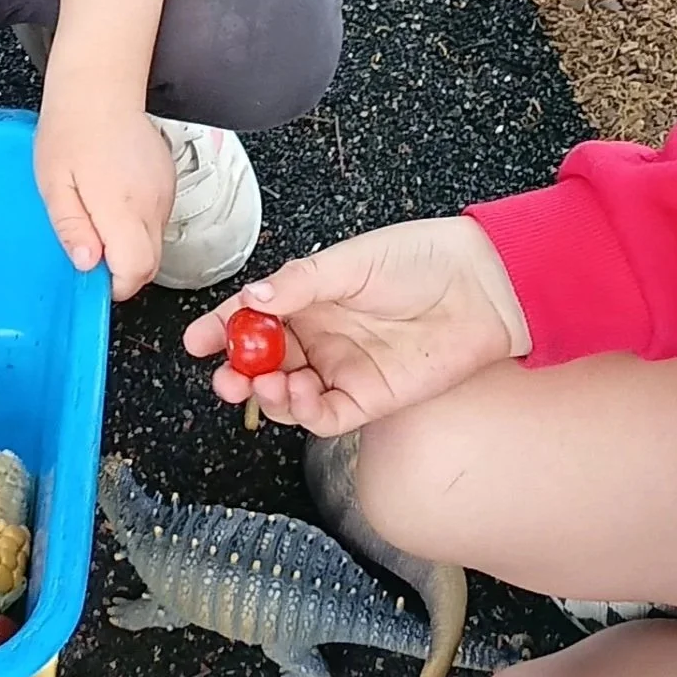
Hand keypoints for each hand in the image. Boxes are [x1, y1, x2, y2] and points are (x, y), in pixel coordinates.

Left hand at [34, 80, 177, 298]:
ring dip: (128, 244)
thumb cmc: (70, 131)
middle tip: (89, 244)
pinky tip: (113, 196)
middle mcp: (152, 203)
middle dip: (121, 268)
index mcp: (122, 206)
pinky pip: (156, 220)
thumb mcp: (53, 184)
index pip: (137, 270)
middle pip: (150, 264)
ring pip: (154, 243)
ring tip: (98, 211)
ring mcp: (165, 192)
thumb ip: (72, 228)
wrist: (99, 88)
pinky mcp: (168, 182)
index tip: (92, 271)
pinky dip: (137, 223)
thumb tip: (87, 264)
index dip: (114, 283)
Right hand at [182, 215, 529, 434]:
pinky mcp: (370, 399)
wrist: (480, 288)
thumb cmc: (420, 260)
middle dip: (238, 372)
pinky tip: (298, 395)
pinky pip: (326, 415)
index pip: (254, 316)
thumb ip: (299, 283)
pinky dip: (304, 413)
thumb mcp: (352, 262)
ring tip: (266, 382)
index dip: (223, 329)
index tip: (196, 341)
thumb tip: (251, 299)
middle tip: (225, 377)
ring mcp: (343, 369)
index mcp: (310, 297)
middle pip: (265, 362)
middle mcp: (321, 336)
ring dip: (269, 393)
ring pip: (290, 394)